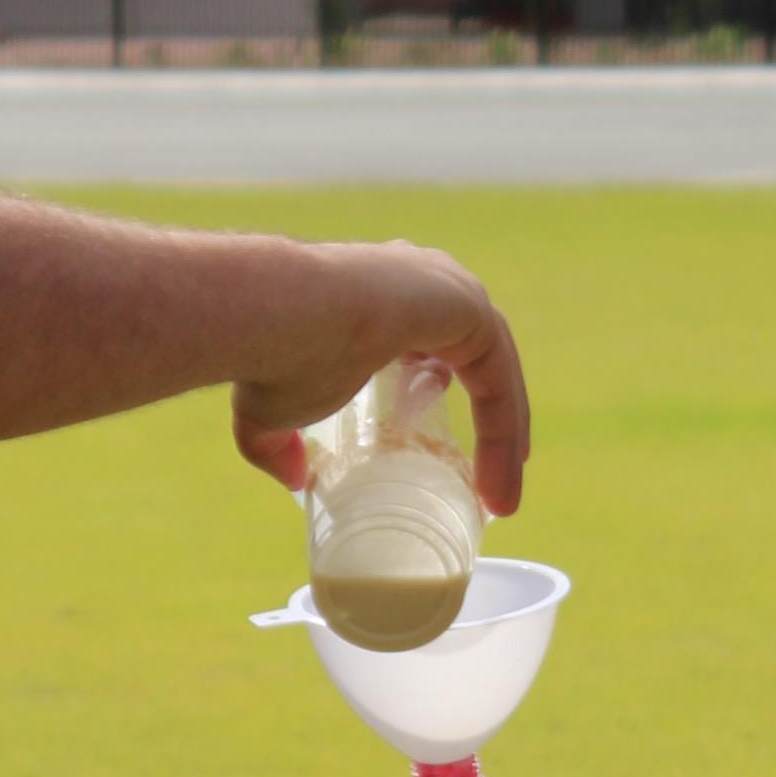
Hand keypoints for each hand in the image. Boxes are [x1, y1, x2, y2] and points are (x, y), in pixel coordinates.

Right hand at [230, 245, 531, 518]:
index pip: (430, 341)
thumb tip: (295, 479)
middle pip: (475, 355)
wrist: (272, 314)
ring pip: (494, 370)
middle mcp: (421, 278)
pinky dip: (504, 434)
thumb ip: (280, 443)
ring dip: (503, 436)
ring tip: (500, 497)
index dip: (441, 391)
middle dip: (491, 416)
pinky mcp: (467, 306)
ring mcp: (447, 287)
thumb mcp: (271, 412)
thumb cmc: (272, 355)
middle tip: (487, 479)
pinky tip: (497, 485)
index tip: (451, 452)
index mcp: (379, 294)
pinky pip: (499, 381)